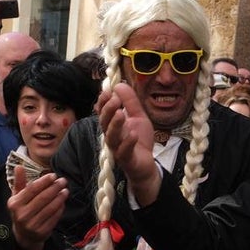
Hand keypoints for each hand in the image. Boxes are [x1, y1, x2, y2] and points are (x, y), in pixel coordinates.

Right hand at [7, 166, 67, 249]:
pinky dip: (60, 208)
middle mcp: (22, 215)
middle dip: (54, 188)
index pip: (31, 190)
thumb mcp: (17, 197)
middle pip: (42, 198)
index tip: (53, 175)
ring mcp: (32, 224)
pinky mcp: (42, 231)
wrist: (24, 235)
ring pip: (50, 208)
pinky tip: (63, 202)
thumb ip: (19, 182)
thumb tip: (19, 166)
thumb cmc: (21, 210)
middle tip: (63, 181)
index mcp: (15, 204)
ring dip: (60, 198)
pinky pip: (54, 217)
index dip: (43, 181)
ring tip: (65, 190)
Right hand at [99, 83, 159, 204]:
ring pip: (111, 137)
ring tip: (121, 113)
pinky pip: (124, 151)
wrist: (146, 165)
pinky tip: (133, 134)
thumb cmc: (139, 141)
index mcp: (113, 125)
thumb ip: (131, 102)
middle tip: (115, 99)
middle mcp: (112, 136)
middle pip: (104, 123)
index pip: (103, 112)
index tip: (107, 91)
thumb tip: (120, 85)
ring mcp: (118, 148)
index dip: (103, 102)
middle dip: (108, 110)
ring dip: (115, 125)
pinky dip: (128, 142)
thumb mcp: (138, 117)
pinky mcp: (127, 160)